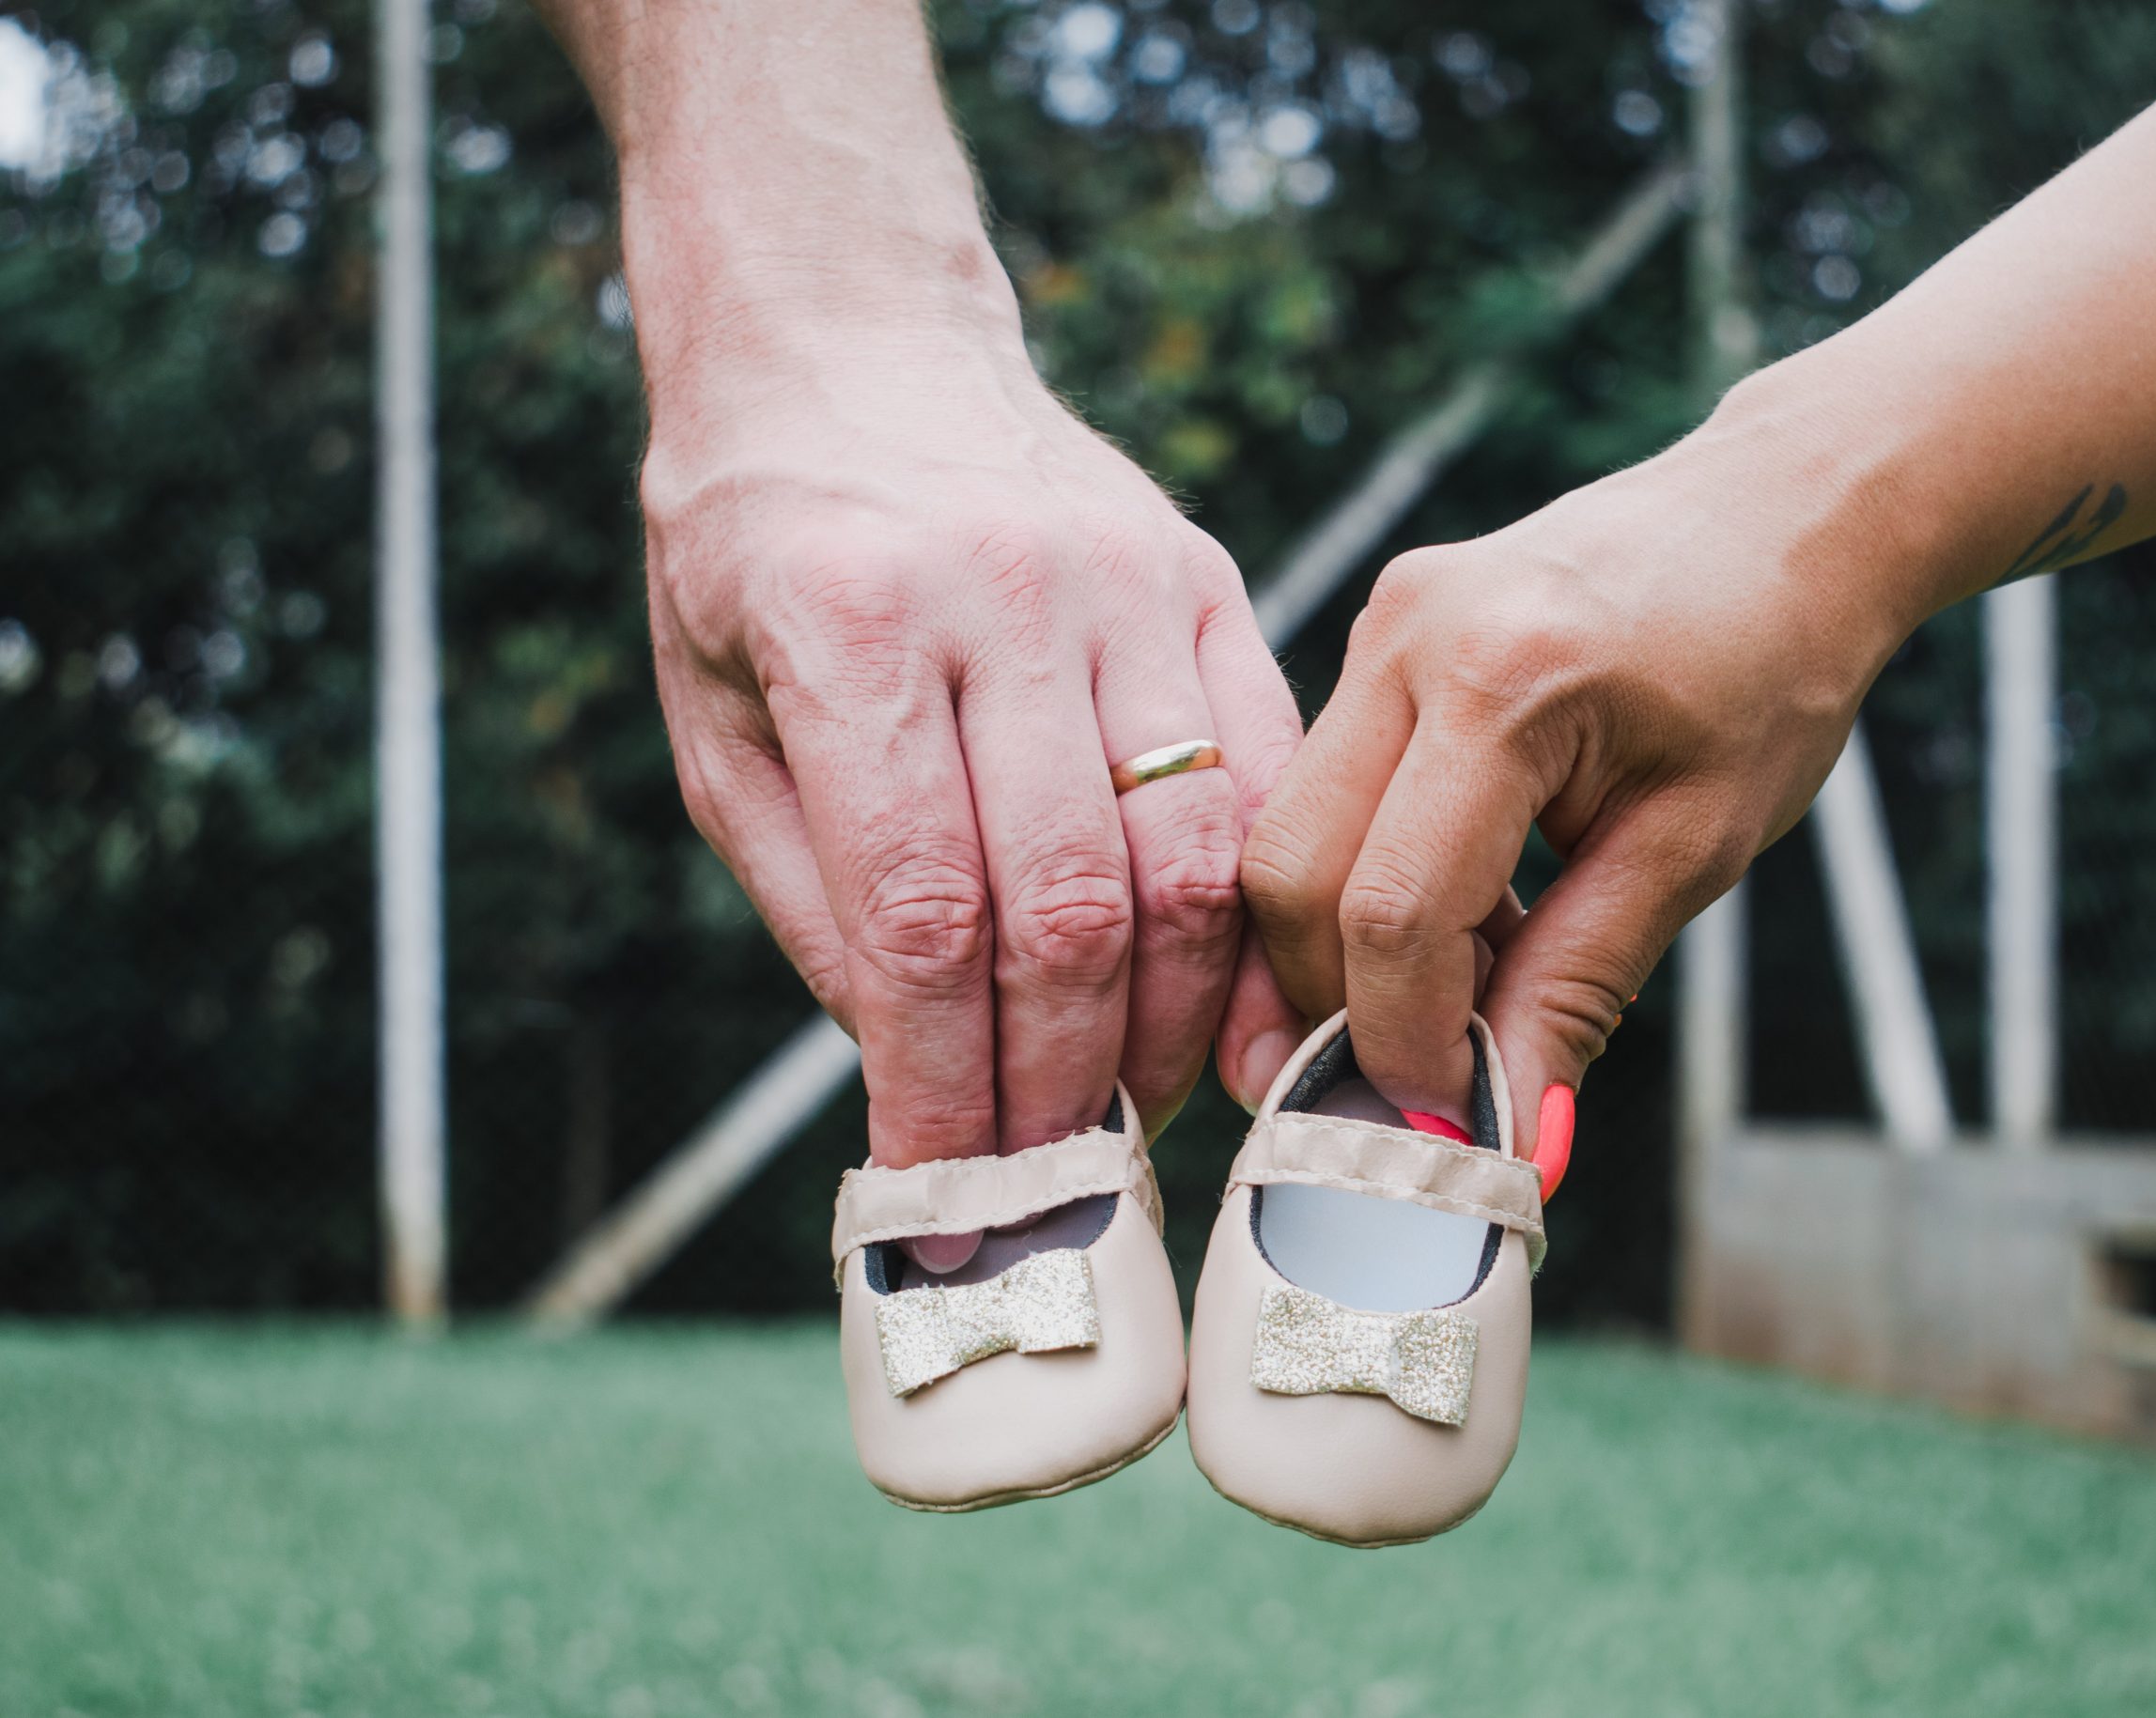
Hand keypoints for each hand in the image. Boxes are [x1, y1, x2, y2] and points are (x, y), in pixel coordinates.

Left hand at [642, 311, 1300, 1224]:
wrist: (850, 343)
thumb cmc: (755, 550)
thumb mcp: (716, 721)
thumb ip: (811, 894)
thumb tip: (918, 1070)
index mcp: (844, 623)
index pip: (917, 913)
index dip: (937, 1081)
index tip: (941, 1186)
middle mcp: (1001, 595)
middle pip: (1067, 905)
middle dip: (1058, 1081)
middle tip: (1048, 1182)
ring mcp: (1121, 580)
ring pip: (1188, 854)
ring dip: (1169, 1020)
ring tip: (1133, 1108)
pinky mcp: (1201, 578)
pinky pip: (1268, 773)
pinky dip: (1260, 914)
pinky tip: (1234, 1007)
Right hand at [1230, 380, 1924, 1143]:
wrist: (1779, 518)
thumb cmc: (1767, 670)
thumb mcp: (1695, 846)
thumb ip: (1579, 988)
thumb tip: (1509, 1139)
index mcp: (1505, 682)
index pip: (1392, 909)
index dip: (1403, 1040)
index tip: (1448, 1121)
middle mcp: (1408, 636)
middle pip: (1292, 874)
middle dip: (1336, 1002)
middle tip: (1416, 1081)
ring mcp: (1377, 625)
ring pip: (1286, 836)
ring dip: (1346, 947)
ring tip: (1454, 999)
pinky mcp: (1373, 634)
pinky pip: (1323, 791)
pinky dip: (1363, 880)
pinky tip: (1456, 922)